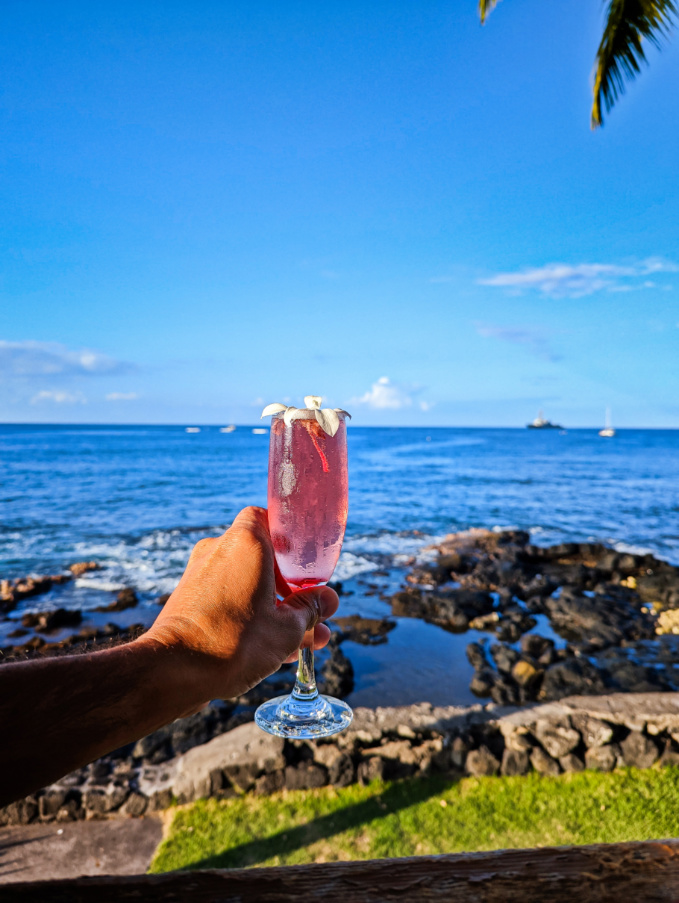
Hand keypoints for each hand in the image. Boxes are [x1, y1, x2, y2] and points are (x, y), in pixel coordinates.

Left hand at [137, 506, 338, 703]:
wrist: (173, 672)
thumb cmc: (235, 642)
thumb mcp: (288, 628)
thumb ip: (311, 608)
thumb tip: (328, 598)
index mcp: (246, 542)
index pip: (270, 518)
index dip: (291, 539)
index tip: (308, 566)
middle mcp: (219, 550)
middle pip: (264, 560)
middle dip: (291, 589)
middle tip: (313, 616)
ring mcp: (200, 575)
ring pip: (248, 585)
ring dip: (274, 609)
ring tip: (301, 643)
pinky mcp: (189, 600)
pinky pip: (228, 600)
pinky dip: (249, 616)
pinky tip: (272, 651)